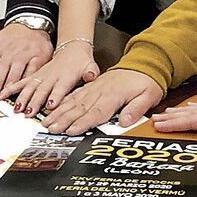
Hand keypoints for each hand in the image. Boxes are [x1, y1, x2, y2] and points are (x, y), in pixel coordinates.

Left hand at [0, 23, 52, 95]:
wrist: (29, 25)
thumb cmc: (6, 38)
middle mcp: (9, 52)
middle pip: (2, 68)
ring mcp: (24, 55)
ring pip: (16, 70)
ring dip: (10, 83)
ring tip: (5, 93)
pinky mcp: (38, 58)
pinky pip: (33, 69)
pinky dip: (29, 78)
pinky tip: (24, 87)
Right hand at [1, 40, 98, 116]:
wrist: (71, 49)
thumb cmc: (80, 62)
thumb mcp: (89, 65)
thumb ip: (91, 72)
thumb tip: (92, 75)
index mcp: (65, 77)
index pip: (60, 88)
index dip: (55, 96)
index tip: (50, 105)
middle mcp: (51, 77)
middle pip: (42, 91)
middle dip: (35, 102)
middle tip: (29, 113)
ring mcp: (40, 76)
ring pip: (29, 88)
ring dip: (22, 99)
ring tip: (16, 109)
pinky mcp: (33, 76)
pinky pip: (20, 82)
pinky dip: (10, 89)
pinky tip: (1, 96)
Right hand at [42, 69, 162, 133]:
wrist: (145, 64)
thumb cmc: (147, 82)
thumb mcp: (149, 95)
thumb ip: (136, 109)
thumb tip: (125, 122)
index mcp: (114, 95)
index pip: (96, 112)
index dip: (83, 123)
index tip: (71, 131)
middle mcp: (101, 91)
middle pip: (80, 108)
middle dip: (64, 120)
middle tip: (51, 130)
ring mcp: (95, 88)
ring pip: (74, 102)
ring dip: (59, 113)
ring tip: (47, 122)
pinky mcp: (92, 86)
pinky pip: (75, 95)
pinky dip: (63, 102)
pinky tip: (54, 108)